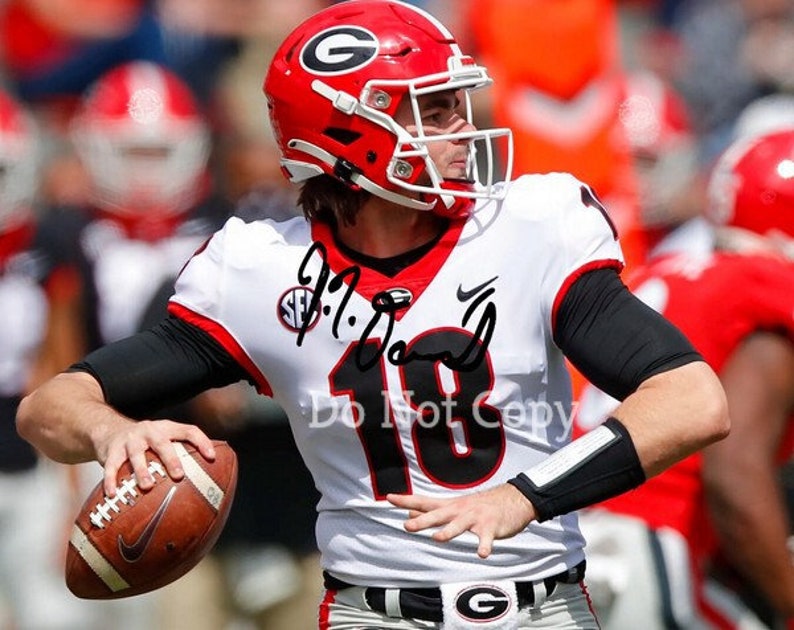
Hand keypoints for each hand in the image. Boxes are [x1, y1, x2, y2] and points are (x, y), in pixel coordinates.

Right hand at [97, 419, 215, 496]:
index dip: (202, 442)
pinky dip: (111, 480)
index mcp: (166, 428)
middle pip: (162, 442)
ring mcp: (130, 439)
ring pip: (136, 454)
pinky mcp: (112, 450)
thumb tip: (206, 479)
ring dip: (142, 470)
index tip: (212, 457)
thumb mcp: (163, 439)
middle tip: (179, 475)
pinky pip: (111, 466)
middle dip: (171, 459)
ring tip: (147, 486)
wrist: (109, 430)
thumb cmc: (146, 442)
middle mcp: (149, 430)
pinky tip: (112, 494)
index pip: (189, 430)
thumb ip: (179, 453)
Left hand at [387, 484, 536, 557]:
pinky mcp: (491, 527)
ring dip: (448, 531)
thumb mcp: (454, 506)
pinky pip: (486, 539)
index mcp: (449, 506)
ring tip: (437, 538)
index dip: (406, 500)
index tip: (389, 498)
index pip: (423, 502)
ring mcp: (475, 518)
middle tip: (407, 526)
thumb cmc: (479, 506)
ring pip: (459, 525)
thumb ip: (432, 512)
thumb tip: (409, 514)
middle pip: (438, 515)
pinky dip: (484, 546)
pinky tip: (482, 554)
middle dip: (422, 521)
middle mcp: (460, 510)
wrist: (513, 499)